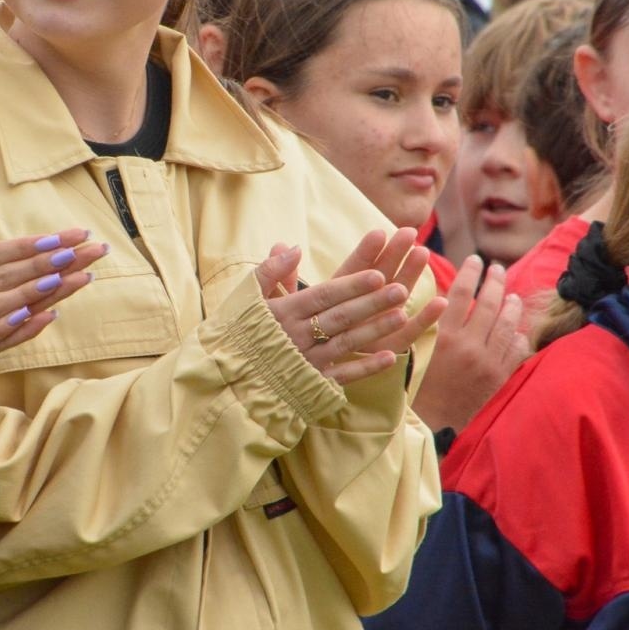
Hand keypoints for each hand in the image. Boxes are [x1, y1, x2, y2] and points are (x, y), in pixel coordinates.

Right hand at [256, 229, 447, 384]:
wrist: (226, 376)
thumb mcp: (246, 297)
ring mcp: (306, 361)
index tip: (378, 273)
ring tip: (402, 315)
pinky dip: (366, 367)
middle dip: (372, 303)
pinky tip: (390, 356)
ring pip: (346, 343)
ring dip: (375, 330)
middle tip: (401, 289)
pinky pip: (342, 375)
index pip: (324, 295)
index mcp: (284, 312)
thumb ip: (269, 271)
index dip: (351, 285)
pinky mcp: (311, 383)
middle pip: (341, 316)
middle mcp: (297, 336)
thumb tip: (292, 246)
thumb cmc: (237, 331)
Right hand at [412, 257, 529, 430]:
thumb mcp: (411, 351)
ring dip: (512, 305)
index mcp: (443, 337)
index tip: (474, 260)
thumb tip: (437, 295)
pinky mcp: (500, 377)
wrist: (433, 425)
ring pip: (508, 325)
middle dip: (495, 281)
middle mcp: (469, 346)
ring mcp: (489, 362)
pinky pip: (516, 350)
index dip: (469, 272)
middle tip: (497, 268)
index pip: (461, 292)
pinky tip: (517, 329)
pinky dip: (518, 336)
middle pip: (489, 304)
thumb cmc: (415, 387)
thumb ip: (424, 323)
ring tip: (512, 295)